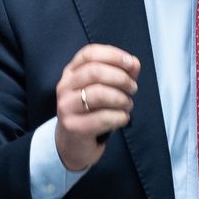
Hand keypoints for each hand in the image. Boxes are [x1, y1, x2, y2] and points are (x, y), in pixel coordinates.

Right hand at [54, 44, 139, 170]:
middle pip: (95, 72)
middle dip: (121, 78)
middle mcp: (64, 87)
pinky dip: (120, 116)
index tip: (131, 63)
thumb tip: (134, 63)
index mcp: (71, 72)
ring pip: (99, 94)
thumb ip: (120, 73)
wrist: (72, 144)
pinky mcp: (73, 127)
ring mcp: (66, 107)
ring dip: (121, 99)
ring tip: (128, 105)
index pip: (89, 53)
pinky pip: (103, 117)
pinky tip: (122, 118)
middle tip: (133, 88)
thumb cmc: (91, 112)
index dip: (113, 55)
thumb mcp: (104, 89)